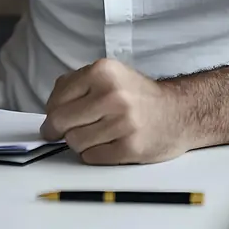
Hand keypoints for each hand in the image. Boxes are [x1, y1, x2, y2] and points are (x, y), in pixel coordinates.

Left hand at [40, 58, 189, 164]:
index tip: (54, 118)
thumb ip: (76, 84)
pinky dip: (94, 154)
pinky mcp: (130, 147)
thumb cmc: (137, 95)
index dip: (51, 113)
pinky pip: (92, 157)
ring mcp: (122, 122)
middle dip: (59, 130)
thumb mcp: (109, 75)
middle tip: (62, 132)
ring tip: (96, 134)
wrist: (179, 112)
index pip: (56, 100)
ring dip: (80, 142)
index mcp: (103, 71)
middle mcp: (112, 94)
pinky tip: (108, 143)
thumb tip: (49, 110)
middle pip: (61, 122)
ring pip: (75, 142)